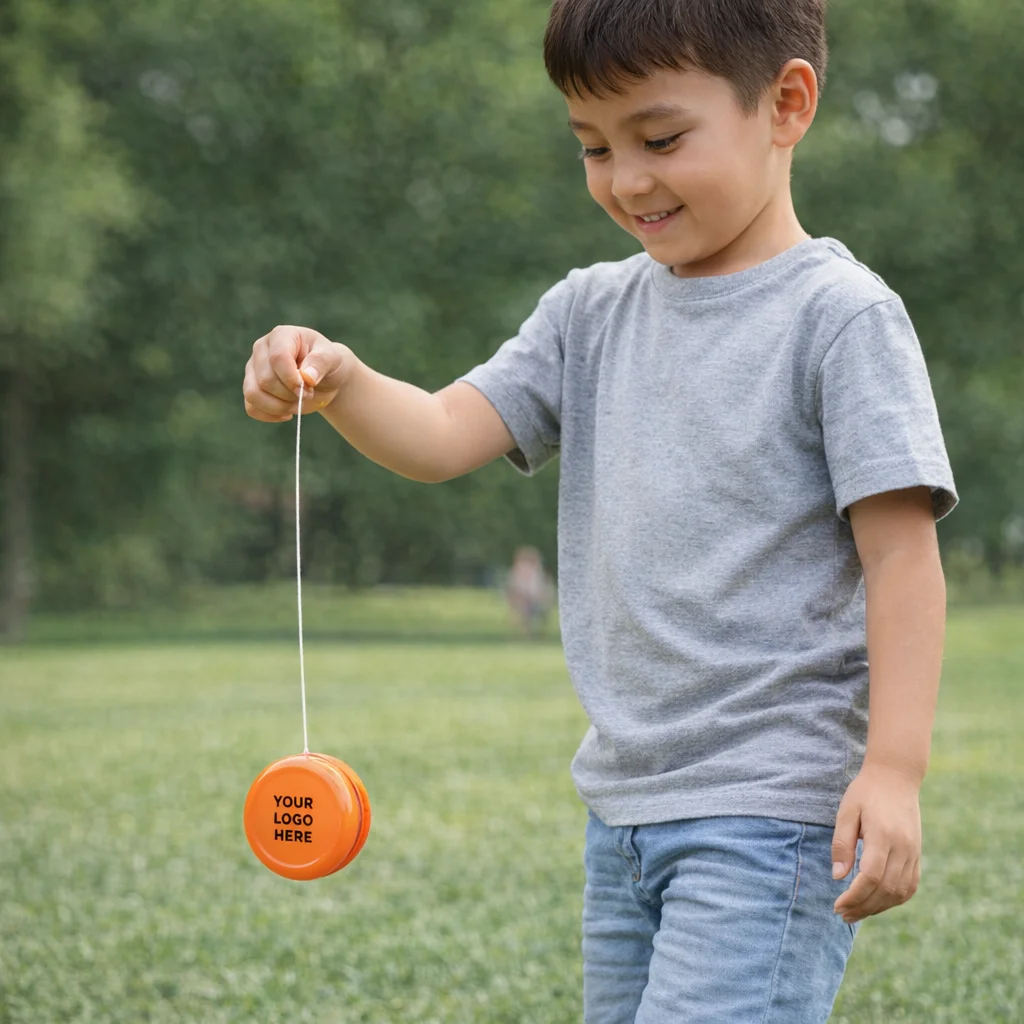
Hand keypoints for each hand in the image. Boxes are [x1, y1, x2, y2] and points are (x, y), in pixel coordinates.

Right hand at [243, 325, 352, 422]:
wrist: (323, 377)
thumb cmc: (327, 363)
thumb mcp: (332, 358)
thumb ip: (320, 363)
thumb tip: (307, 377)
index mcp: (281, 335)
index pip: (278, 358)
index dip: (292, 379)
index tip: (308, 389)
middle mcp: (261, 349)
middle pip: (266, 380)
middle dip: (289, 394)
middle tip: (307, 394)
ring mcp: (253, 369)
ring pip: (253, 394)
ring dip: (278, 407)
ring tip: (297, 405)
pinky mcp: (251, 387)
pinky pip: (251, 407)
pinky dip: (269, 416)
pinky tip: (286, 414)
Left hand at [832, 762, 922, 923]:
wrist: (896, 776)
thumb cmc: (866, 792)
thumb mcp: (847, 811)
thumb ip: (842, 843)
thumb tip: (838, 877)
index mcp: (883, 836)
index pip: (870, 877)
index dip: (854, 896)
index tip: (837, 905)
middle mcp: (903, 847)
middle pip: (885, 889)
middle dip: (863, 907)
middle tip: (842, 915)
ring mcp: (914, 852)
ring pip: (900, 892)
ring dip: (878, 907)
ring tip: (856, 913)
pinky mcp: (917, 854)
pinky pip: (910, 885)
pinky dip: (895, 899)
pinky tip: (877, 903)